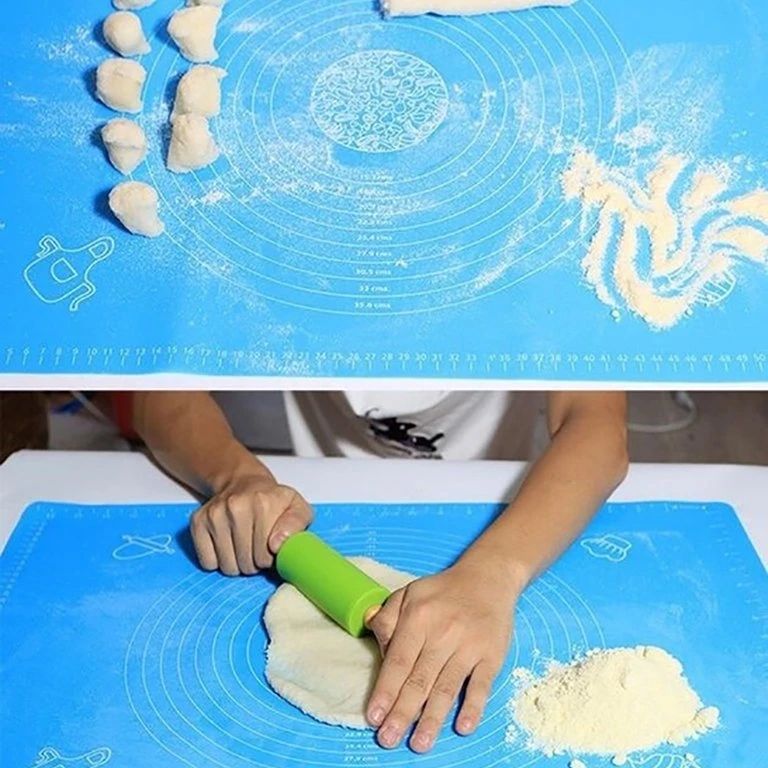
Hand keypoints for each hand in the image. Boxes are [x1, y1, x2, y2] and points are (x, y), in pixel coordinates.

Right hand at [190, 474, 312, 575]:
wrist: (244, 483)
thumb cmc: (273, 501)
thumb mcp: (297, 507)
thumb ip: (297, 524)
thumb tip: (277, 545)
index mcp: (263, 503)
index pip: (266, 557)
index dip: (271, 559)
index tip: (271, 547)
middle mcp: (236, 506)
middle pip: (246, 564)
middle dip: (255, 563)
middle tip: (257, 547)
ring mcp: (214, 514)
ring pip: (227, 566)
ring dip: (237, 563)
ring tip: (243, 546)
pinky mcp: (198, 522)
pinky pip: (207, 562)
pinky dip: (217, 560)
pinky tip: (226, 544)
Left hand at [366, 551, 518, 752]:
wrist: (488, 578)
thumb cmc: (443, 591)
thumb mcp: (410, 592)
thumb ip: (388, 615)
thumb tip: (372, 636)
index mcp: (419, 617)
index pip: (398, 660)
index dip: (386, 690)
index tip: (374, 716)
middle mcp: (443, 632)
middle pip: (420, 679)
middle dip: (403, 712)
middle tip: (389, 739)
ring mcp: (469, 645)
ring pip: (447, 687)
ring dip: (433, 718)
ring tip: (420, 743)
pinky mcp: (491, 655)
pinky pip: (481, 685)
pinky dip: (473, 707)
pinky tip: (463, 727)